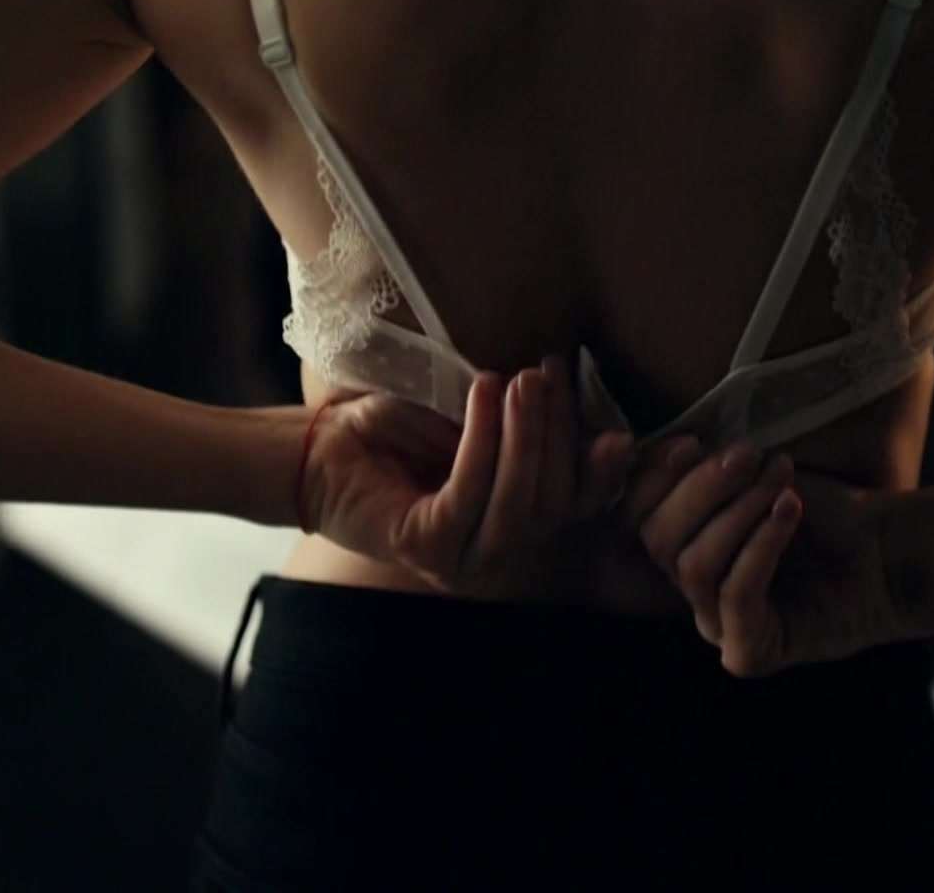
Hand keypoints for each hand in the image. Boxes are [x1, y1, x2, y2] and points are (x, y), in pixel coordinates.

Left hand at [300, 355, 636, 599]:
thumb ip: (515, 426)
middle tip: (549, 373)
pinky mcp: (425, 546)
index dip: (602, 476)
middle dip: (556, 434)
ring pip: (517, 505)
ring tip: (521, 381)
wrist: (315, 449)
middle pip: (550, 504)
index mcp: (508, 526)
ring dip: (525, 437)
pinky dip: (482, 441)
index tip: (618, 433)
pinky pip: (469, 494)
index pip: (572, 506)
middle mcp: (490, 556)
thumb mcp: (465, 421)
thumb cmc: (389, 432)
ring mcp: (458, 560)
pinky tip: (485, 393)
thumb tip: (565, 392)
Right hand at [629, 442, 906, 675]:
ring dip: (737, 514)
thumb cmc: (821, 512)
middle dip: (699, 489)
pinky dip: (761, 545)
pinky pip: (736, 596)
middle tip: (748, 456)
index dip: (651, 479)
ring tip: (779, 482)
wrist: (889, 552)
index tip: (691, 442)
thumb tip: (658, 447)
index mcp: (680, 549)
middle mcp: (690, 593)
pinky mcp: (749, 653)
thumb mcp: (752, 478)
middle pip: (657, 540)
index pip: (635, 518)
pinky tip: (788, 510)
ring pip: (694, 566)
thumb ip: (701, 470)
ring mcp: (717, 628)